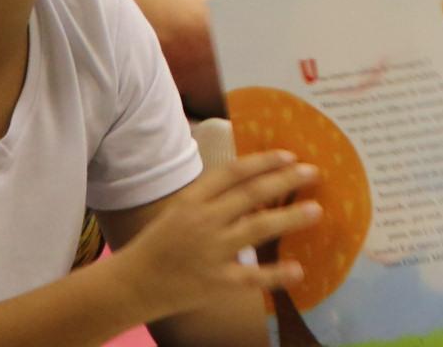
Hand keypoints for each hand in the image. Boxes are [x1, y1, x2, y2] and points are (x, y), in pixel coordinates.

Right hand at [107, 149, 322, 319]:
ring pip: (256, 229)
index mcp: (191, 200)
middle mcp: (202, 222)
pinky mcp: (214, 283)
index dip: (264, 161)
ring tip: (315, 211)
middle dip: (285, 180)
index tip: (290, 155)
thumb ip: (213, 198)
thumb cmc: (158, 245)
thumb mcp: (179, 211)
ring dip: (289, 218)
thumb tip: (257, 182)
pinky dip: (275, 275)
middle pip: (251, 195)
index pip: (233, 173)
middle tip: (313, 173)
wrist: (127, 287)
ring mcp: (209, 252)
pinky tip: (298, 270)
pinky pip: (250, 278)